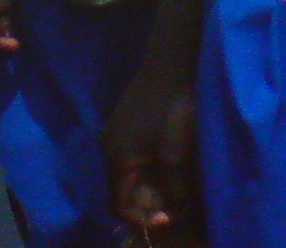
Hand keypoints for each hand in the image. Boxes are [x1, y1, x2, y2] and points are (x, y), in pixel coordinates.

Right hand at [106, 57, 202, 238]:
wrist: (171, 65)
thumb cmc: (172, 109)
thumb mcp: (176, 154)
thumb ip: (173, 188)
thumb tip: (173, 213)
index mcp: (117, 158)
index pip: (119, 203)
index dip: (141, 218)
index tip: (167, 220)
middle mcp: (109, 147)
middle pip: (122, 189)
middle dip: (147, 202)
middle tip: (174, 206)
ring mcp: (115, 132)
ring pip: (127, 172)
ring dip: (148, 185)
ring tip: (174, 188)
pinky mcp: (124, 121)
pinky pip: (131, 156)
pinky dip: (147, 168)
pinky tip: (166, 165)